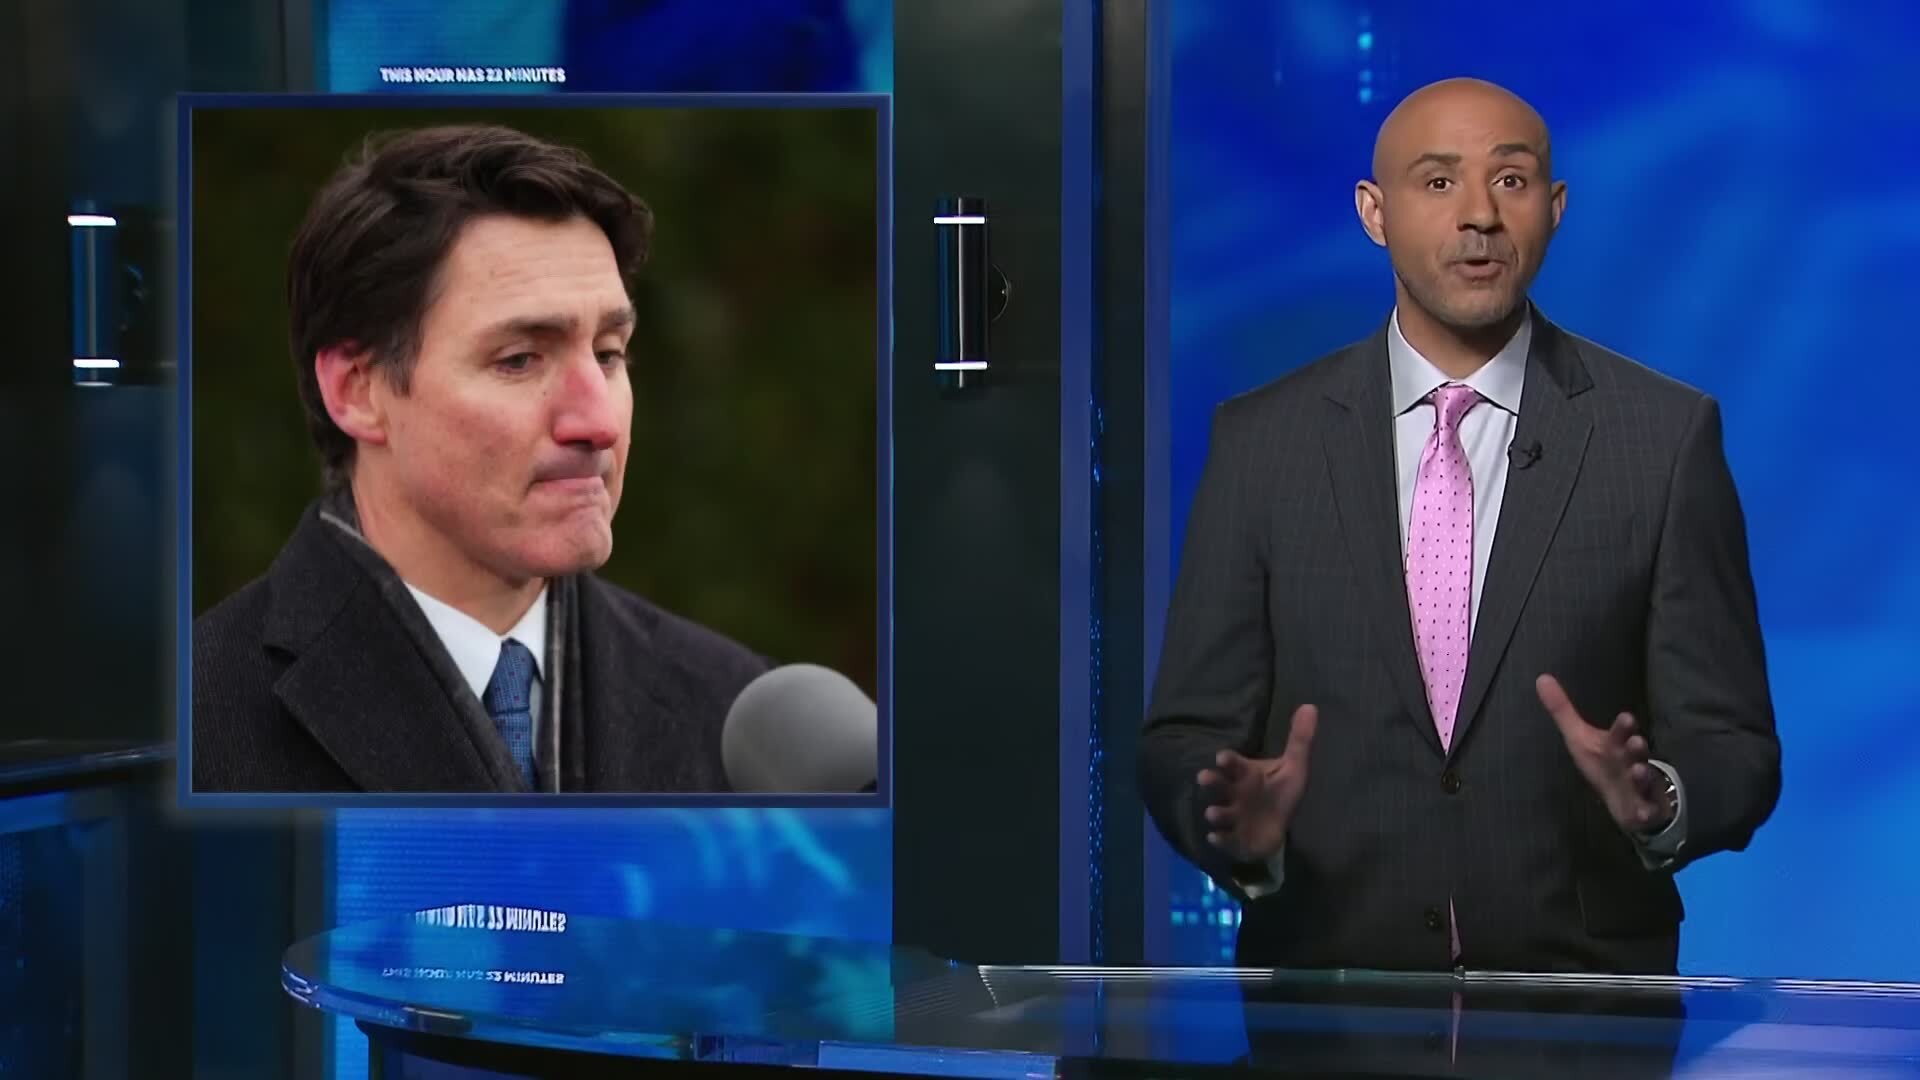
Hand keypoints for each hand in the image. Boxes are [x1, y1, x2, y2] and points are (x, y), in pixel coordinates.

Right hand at [1196, 704, 1317, 861]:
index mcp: (1246, 774)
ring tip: (1212, 813)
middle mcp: (1234, 793)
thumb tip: (1310, 706)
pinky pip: (1226, 838)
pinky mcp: (1236, 837)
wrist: (1276, 826)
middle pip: (1220, 785)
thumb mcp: (1294, 766)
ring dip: (1215, 812)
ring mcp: (1234, 816)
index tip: (1222, 758)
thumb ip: (1299, 739)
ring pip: (1220, 812)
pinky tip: (1215, 837)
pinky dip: (1221, 839)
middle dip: (1212, 781)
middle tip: (1203, 777)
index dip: (1228, 761)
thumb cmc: (1280, 792)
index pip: (1234, 764)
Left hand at [1536, 674, 1673, 833]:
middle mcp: (1630, 761)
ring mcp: (1639, 786)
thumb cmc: (1604, 762)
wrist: (1627, 797)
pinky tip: (1642, 814)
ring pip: (1644, 780)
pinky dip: (1645, 812)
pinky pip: (1647, 811)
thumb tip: (1541, 678)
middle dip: (1636, 748)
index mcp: (1616, 745)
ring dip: (1642, 776)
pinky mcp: (1644, 808)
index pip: (1619, 733)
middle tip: (1637, 741)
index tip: (1625, 718)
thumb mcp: (1580, 738)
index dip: (1622, 727)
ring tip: (1638, 770)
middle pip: (1635, 753)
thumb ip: (1563, 711)